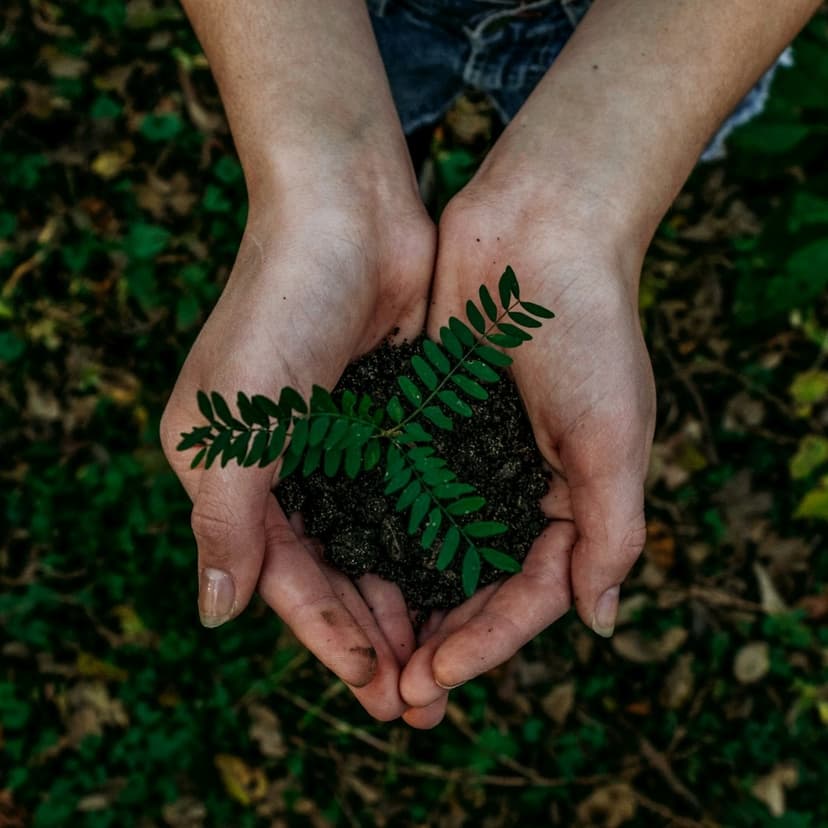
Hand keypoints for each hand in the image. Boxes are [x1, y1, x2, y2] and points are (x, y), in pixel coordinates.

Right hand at [160, 193, 434, 720]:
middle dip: (372, 633)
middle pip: (331, 571)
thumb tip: (216, 614)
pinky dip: (429, 541)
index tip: (375, 685)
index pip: (281, 576)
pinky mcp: (389, 419)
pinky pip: (409, 498)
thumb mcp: (234, 421)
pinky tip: (460, 581)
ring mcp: (340, 443)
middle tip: (419, 697)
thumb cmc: (280, 306)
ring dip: (405, 599)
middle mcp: (284, 465)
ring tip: (445, 656)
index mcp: (232, 472)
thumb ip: (224, 520)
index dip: (326, 635)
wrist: (347, 211)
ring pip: (374, 543)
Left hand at [398, 181, 655, 726]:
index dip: (486, 643)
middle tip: (394, 695)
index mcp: (569, 500)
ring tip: (364, 654)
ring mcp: (465, 456)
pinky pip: (397, 490)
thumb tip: (599, 622)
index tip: (436, 678)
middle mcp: (514, 487)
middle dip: (438, 640)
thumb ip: (612, 530)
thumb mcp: (615, 435)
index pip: (528, 595)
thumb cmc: (589, 329)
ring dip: (400, 601)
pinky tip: (343, 569)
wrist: (538, 231)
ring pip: (428, 549)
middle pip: (473, 585)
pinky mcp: (423, 422)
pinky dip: (375, 532)